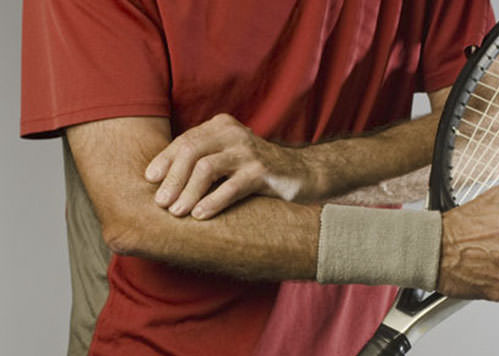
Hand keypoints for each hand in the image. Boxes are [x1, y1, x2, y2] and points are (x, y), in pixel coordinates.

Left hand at [145, 114, 317, 218]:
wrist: (303, 174)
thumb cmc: (257, 170)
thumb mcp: (228, 158)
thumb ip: (202, 160)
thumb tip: (162, 182)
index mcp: (221, 127)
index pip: (184, 141)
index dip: (164, 161)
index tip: (149, 181)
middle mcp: (233, 134)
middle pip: (191, 152)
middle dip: (172, 179)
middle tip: (161, 203)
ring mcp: (249, 151)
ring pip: (206, 168)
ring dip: (187, 192)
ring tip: (177, 212)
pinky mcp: (263, 171)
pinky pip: (231, 186)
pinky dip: (213, 201)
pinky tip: (201, 216)